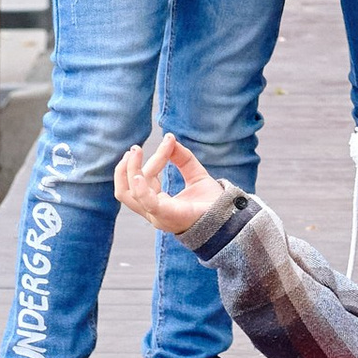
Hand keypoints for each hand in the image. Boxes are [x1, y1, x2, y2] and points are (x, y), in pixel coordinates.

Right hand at [112, 130, 231, 236]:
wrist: (229, 218)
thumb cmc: (211, 203)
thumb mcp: (195, 175)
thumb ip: (183, 159)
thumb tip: (170, 138)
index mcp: (157, 203)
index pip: (145, 179)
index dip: (154, 158)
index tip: (169, 140)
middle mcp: (153, 211)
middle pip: (129, 188)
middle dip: (128, 167)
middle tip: (135, 148)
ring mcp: (158, 215)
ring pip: (131, 194)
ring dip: (130, 171)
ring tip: (135, 152)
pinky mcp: (168, 215)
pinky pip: (147, 203)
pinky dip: (140, 189)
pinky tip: (138, 175)